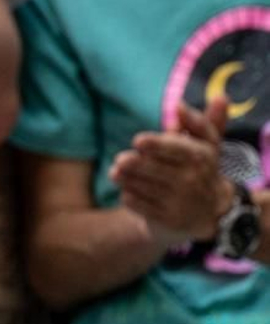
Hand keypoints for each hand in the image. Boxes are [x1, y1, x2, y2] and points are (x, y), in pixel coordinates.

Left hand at [111, 95, 233, 245]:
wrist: (206, 213)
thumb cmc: (199, 168)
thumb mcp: (206, 145)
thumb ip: (197, 122)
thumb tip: (178, 104)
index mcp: (203, 157)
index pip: (180, 149)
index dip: (159, 145)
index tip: (138, 140)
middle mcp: (193, 180)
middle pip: (158, 169)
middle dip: (136, 164)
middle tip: (120, 160)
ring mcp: (180, 202)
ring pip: (145, 187)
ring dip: (127, 179)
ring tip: (116, 172)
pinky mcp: (167, 219)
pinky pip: (140, 205)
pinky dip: (129, 196)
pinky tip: (126, 189)